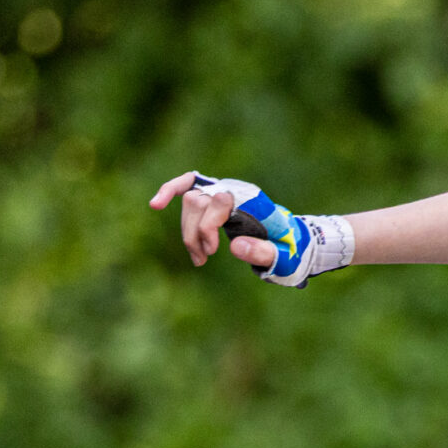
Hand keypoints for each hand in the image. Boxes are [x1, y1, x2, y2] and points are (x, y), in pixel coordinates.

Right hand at [148, 172, 353, 285]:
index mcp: (253, 202)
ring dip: (187, 231)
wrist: (292, 241)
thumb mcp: (283, 258)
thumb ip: (263, 253)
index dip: (207, 227)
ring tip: (198, 258)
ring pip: (190, 202)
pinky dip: (170, 191)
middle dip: (195, 233)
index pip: (218, 201)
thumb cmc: (289, 251)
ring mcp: (224, 192)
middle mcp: (236, 191)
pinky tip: (155, 204)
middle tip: (203, 260)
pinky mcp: (215, 198)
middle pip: (198, 202)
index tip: (210, 252)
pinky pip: (187, 187)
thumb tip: (234, 247)